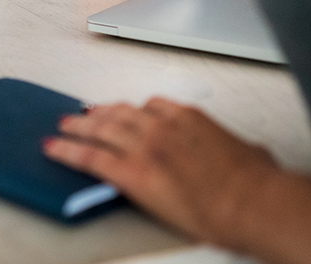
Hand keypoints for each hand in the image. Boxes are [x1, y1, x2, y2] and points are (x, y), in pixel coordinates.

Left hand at [43, 98, 278, 244]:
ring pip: (99, 130)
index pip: (151, 106)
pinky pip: (89, 157)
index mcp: (188, 117)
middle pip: (119, 113)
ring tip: (62, 127)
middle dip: (98, 114)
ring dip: (77, 127)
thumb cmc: (257, 184)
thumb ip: (241, 148)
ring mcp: (142, 147)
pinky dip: (67, 151)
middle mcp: (160, 126)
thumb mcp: (253, 153)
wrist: (251, 203)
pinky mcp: (130, 172)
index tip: (123, 112)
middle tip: (82, 114)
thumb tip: (253, 153)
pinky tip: (53, 149)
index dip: (131, 110)